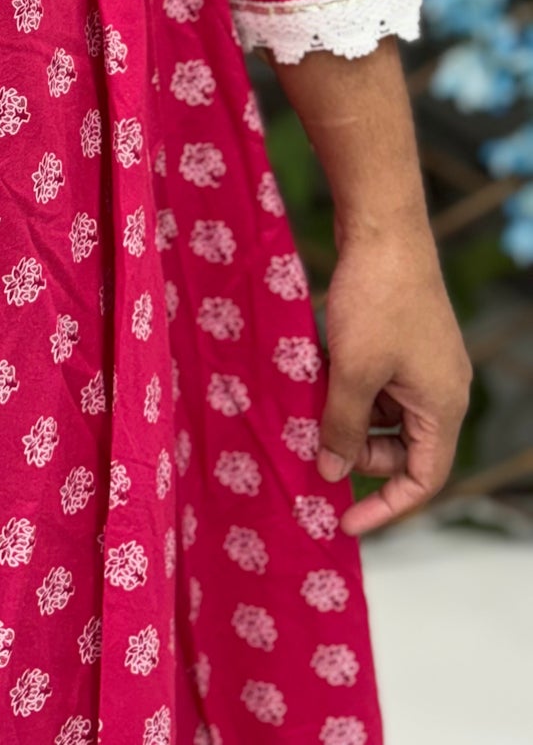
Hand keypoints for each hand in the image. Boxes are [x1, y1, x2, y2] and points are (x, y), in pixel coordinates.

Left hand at [317, 223, 471, 534]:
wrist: (383, 229)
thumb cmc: (376, 301)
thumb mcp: (352, 371)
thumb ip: (342, 426)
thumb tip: (330, 471)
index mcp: (443, 407)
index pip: (423, 479)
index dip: (386, 507)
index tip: (345, 522)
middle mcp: (440, 390)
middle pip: (400, 448)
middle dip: (356, 450)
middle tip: (313, 438)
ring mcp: (421, 364)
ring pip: (382, 413)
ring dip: (345, 414)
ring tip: (308, 401)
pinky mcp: (401, 341)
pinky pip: (375, 382)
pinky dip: (346, 385)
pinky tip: (316, 371)